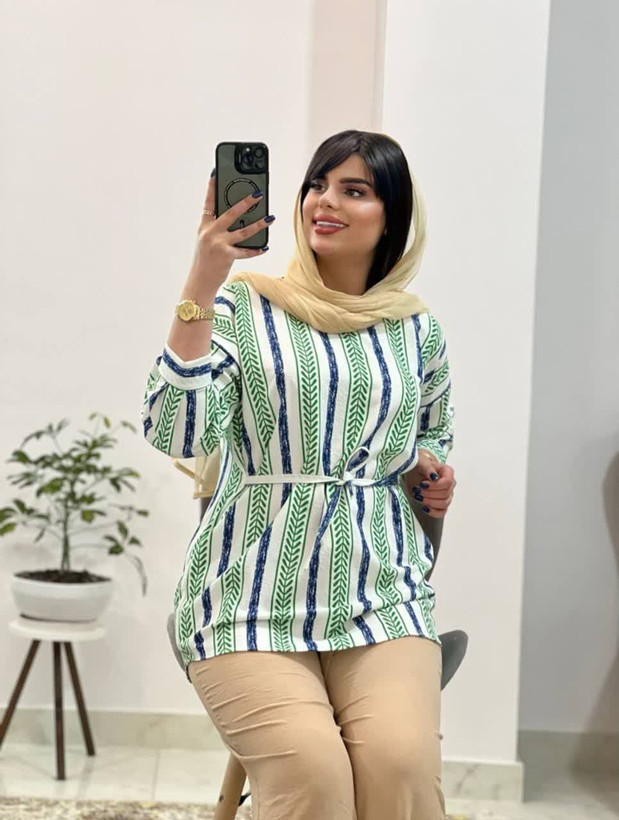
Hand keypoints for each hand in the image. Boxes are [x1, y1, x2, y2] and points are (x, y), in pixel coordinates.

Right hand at [187, 170, 273, 290]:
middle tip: (258, 194)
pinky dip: (256, 250)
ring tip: (270, 217)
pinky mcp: (227, 256)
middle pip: (231, 213)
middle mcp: (211, 233)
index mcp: (204, 227)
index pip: (208, 203)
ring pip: (244, 231)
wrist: (200, 281)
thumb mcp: (206, 241)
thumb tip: (238, 218)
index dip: (212, 187)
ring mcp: (219, 244)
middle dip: (246, 202)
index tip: (216, 173)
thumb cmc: (205, 260)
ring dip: (259, 224)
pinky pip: (246, 251)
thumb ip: (218, 229)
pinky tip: (265, 247)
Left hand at [405, 450, 455, 518]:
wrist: (414, 473)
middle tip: (417, 490)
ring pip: (444, 504)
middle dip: (429, 494)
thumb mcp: (420, 463)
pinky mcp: (441, 504)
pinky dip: (433, 512)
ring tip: (419, 497)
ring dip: (430, 502)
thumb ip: (427, 468)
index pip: (447, 482)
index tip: (422, 484)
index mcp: (447, 472)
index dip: (435, 486)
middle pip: (445, 494)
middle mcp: (450, 484)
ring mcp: (447, 495)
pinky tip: (425, 507)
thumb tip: (433, 476)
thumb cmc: (419, 466)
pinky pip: (442, 512)